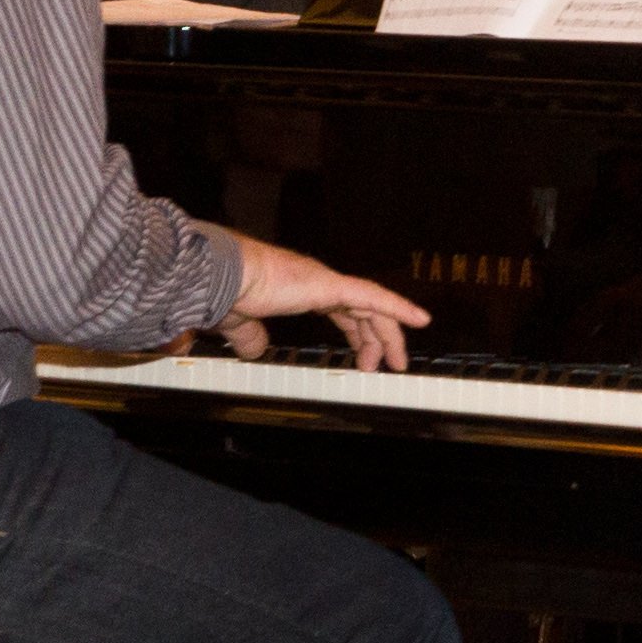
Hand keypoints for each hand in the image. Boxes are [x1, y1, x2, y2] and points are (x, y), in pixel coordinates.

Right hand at [213, 233, 428, 370]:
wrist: (221, 276)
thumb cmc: (225, 293)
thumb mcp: (242, 323)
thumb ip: (250, 336)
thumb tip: (253, 350)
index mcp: (301, 289)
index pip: (343, 311)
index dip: (357, 333)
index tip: (366, 356)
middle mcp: (319, 282)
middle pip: (363, 311)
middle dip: (376, 340)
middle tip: (386, 366)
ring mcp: (327, 282)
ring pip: (372, 307)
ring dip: (389, 334)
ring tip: (399, 361)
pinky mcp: (330, 285)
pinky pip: (374, 296)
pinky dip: (398, 308)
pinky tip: (419, 320)